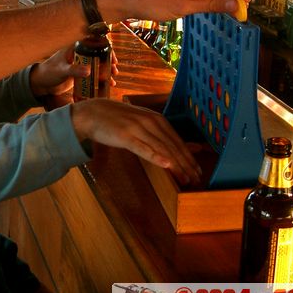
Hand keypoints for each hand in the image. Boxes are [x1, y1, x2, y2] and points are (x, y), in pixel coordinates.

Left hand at [30, 46, 118, 109]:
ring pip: (98, 62)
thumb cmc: (48, 73)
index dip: (104, 45)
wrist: (41, 84)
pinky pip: (94, 72)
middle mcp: (79, 53)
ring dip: (107, 69)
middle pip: (98, 52)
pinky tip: (108, 83)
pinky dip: (102, 76)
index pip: (93, 41)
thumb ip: (74, 70)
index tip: (112, 55)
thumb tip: (88, 71)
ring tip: (113, 77)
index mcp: (74, 47)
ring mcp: (80, 62)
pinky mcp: (80, 72)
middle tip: (114, 68)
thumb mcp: (62, 71)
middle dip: (109, 59)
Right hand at [70, 98, 200, 185]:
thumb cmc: (120, 120)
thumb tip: (194, 146)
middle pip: (172, 146)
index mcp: (157, 119)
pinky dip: (155, 156)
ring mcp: (137, 128)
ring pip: (161, 149)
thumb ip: (166, 135)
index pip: (177, 141)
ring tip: (185, 178)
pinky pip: (142, 148)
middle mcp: (150, 122)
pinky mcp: (125, 136)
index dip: (189, 157)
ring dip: (175, 165)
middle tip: (196, 180)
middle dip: (185, 164)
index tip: (198, 172)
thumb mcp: (145, 123)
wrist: (93, 113)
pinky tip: (165, 165)